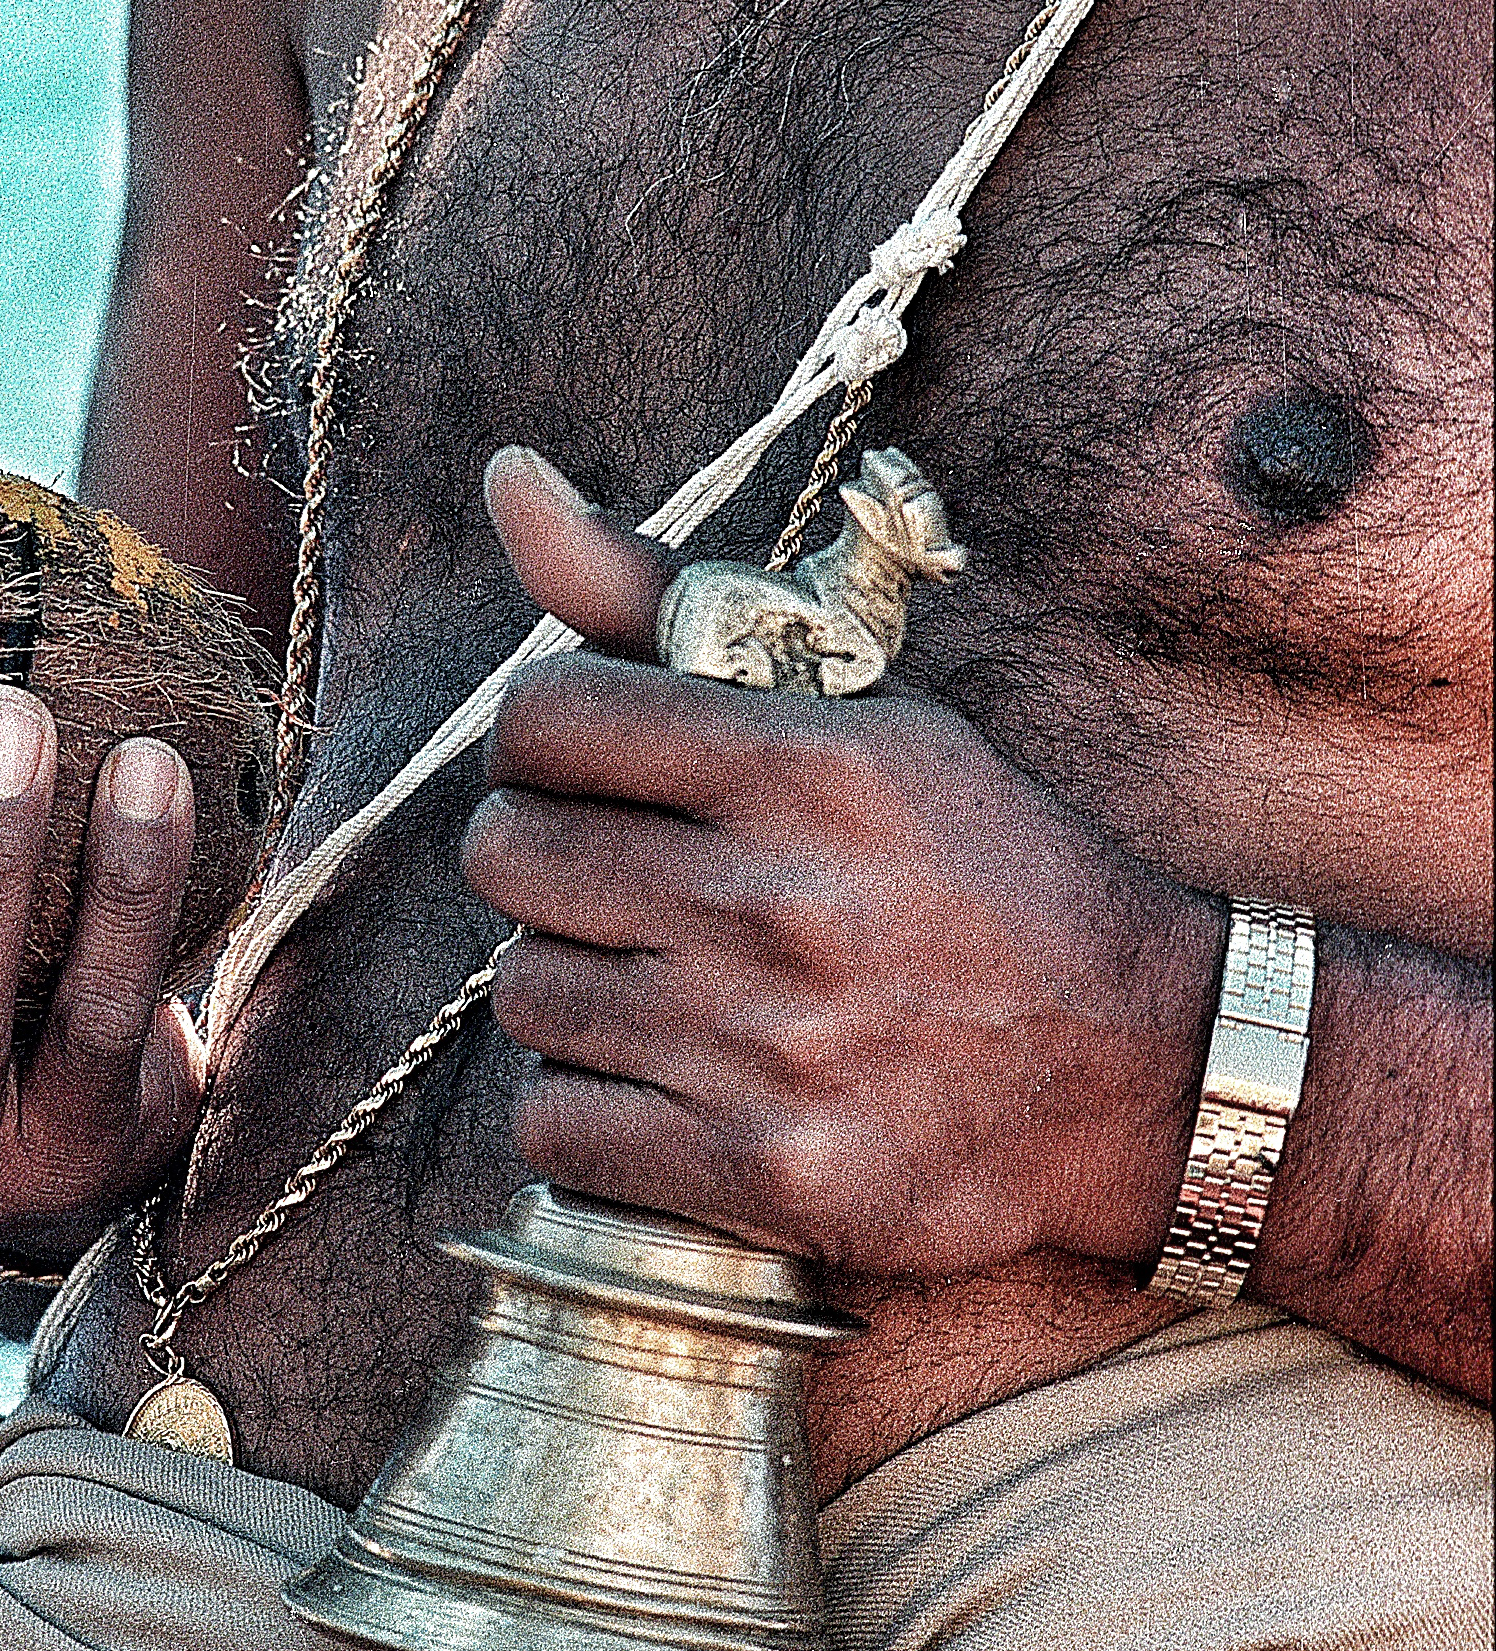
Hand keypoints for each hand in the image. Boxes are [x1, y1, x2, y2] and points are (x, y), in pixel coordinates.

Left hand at [462, 447, 1221, 1280]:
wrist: (1145, 1067)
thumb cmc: (984, 868)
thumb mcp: (860, 710)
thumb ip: (658, 600)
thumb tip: (504, 477)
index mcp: (802, 762)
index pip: (540, 719)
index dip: (548, 747)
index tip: (600, 777)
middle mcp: (775, 898)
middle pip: (507, 857)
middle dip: (546, 866)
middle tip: (626, 887)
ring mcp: (766, 1044)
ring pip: (525, 996)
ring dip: (575, 992)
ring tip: (669, 988)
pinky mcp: (766, 1173)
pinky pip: (556, 1131)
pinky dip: (592, 1115)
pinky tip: (673, 1088)